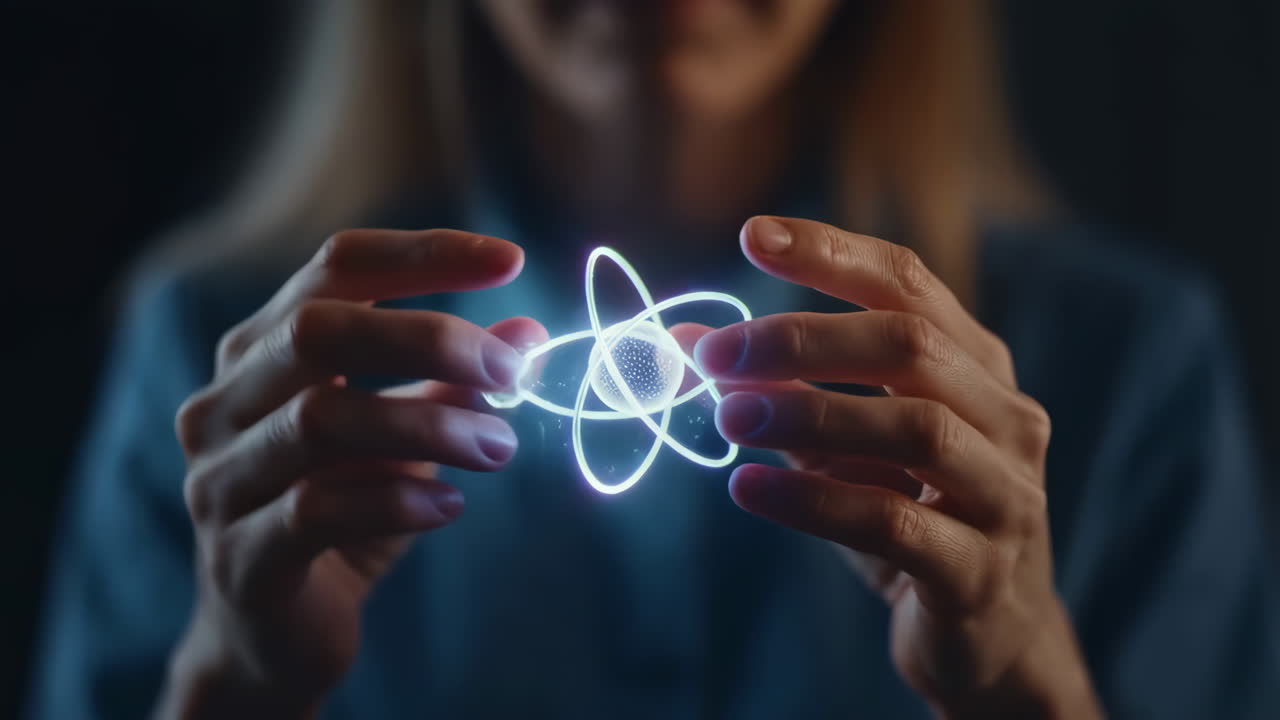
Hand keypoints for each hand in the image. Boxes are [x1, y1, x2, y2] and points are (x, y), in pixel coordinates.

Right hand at [160, 229, 545, 718]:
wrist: (272, 640)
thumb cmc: (342, 517)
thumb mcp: (405, 440)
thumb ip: (453, 383)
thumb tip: (530, 331)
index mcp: (260, 353)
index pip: (335, 268)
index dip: (424, 254)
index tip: (510, 259)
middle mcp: (223, 404)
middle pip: (316, 331)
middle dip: (427, 337)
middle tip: (511, 369)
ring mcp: (220, 480)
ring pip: (319, 421)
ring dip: (428, 426)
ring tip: (499, 445)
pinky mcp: (240, 558)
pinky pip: (316, 511)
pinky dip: (397, 501)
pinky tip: (450, 507)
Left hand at [693, 217, 1102, 717]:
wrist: (987, 637)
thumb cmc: (908, 519)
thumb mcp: (838, 447)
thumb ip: (779, 390)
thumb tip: (685, 343)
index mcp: (977, 369)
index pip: (908, 283)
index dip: (830, 253)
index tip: (751, 235)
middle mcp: (1006, 418)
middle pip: (910, 345)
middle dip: (801, 339)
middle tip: (714, 356)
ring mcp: (1005, 494)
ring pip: (914, 428)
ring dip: (808, 414)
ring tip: (726, 418)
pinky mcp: (979, 571)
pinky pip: (893, 522)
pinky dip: (811, 501)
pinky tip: (747, 491)